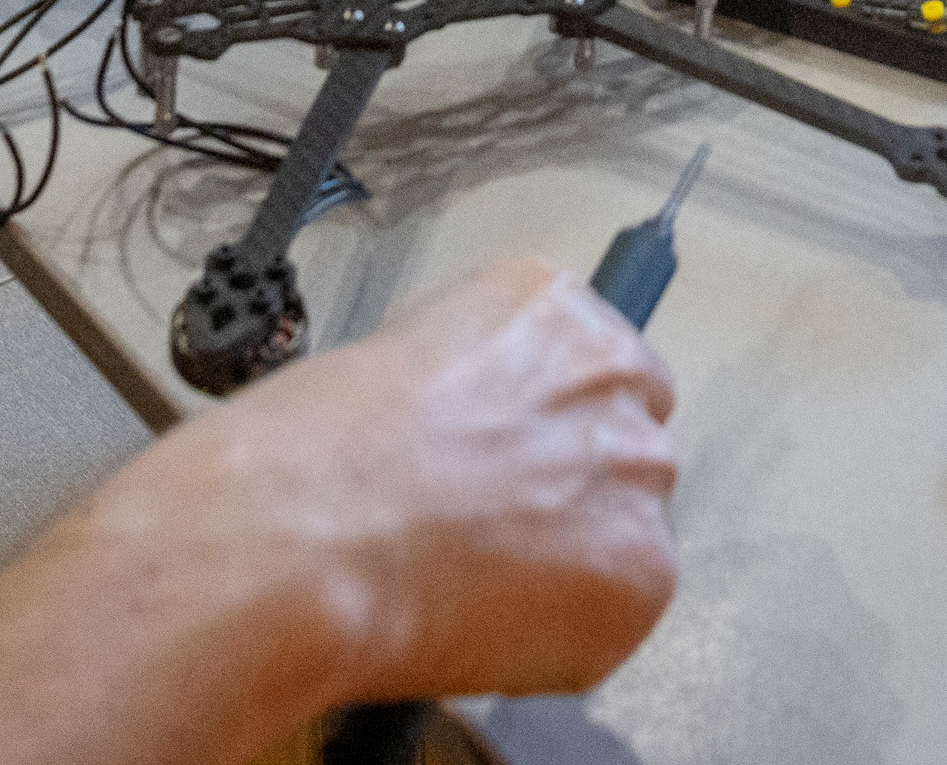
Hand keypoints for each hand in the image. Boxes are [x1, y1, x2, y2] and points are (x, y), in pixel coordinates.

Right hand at [93, 255, 678, 707]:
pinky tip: (477, 623)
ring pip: (625, 535)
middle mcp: (615, 377)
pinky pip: (611, 617)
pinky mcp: (640, 576)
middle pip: (623, 448)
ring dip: (568, 566)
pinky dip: (557, 639)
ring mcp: (638, 477)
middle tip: (488, 537)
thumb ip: (471, 394)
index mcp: (552, 307)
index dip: (543, 432)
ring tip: (467, 588)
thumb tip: (475, 449)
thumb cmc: (311, 453)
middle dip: (569, 496)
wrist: (307, 536)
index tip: (506, 468)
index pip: (597, 370)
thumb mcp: (394, 366)